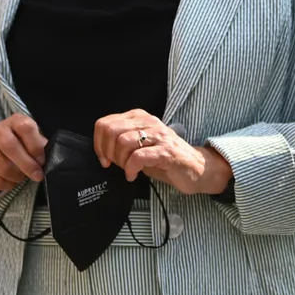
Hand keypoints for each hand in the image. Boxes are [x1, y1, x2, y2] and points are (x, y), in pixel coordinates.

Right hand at [0, 113, 46, 190]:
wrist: (1, 144)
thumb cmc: (25, 142)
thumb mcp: (35, 139)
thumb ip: (41, 147)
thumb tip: (47, 161)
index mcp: (16, 121)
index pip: (26, 129)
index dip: (35, 147)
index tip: (42, 161)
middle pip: (10, 147)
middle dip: (26, 165)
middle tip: (36, 175)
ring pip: (0, 165)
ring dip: (15, 176)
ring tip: (22, 177)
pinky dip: (3, 184)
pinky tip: (10, 183)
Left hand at [93, 109, 231, 195]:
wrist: (195, 168)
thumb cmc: (165, 159)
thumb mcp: (140, 146)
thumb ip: (122, 141)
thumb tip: (101, 149)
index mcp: (140, 118)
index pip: (105, 123)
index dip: (99, 143)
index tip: (104, 158)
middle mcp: (149, 122)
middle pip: (111, 130)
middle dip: (107, 152)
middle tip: (114, 165)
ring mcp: (158, 136)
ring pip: (123, 141)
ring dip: (120, 161)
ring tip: (127, 170)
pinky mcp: (166, 151)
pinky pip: (138, 157)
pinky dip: (130, 169)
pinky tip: (133, 176)